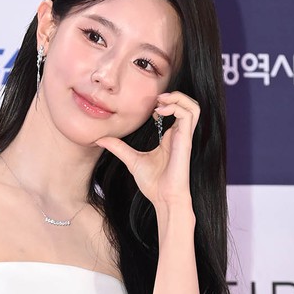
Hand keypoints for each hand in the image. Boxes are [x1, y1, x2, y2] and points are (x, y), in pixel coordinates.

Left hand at [95, 90, 199, 210]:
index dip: (164, 103)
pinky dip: (176, 107)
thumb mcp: (131, 160)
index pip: (176, 110)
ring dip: (178, 98)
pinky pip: (189, 115)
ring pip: (193, 106)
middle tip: (157, 99)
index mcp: (170, 137)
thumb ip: (118, 147)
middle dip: (174, 95)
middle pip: (188, 104)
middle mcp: (179, 134)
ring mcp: (184, 137)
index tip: (149, 109)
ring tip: (161, 102)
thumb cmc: (153, 183)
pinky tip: (160, 112)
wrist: (163, 199)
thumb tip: (99, 139)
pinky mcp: (186, 141)